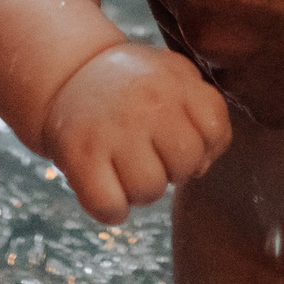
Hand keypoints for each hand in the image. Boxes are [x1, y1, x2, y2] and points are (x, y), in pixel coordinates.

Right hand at [42, 43, 230, 223]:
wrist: (69, 73)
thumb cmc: (134, 87)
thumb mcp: (176, 78)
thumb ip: (205, 114)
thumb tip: (202, 166)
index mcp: (175, 82)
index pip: (214, 129)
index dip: (203, 144)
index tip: (178, 138)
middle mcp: (146, 103)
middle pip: (186, 165)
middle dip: (172, 170)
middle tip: (149, 155)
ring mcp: (112, 130)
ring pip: (150, 191)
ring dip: (140, 191)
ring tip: (126, 168)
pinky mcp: (79, 155)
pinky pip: (110, 208)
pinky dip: (112, 210)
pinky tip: (107, 188)